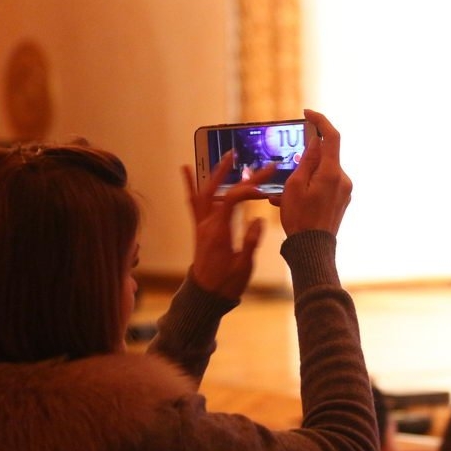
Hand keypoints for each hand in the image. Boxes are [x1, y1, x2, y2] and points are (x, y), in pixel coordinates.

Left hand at [181, 153, 272, 298]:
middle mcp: (207, 224)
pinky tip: (187, 169)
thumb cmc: (225, 283)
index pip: (232, 199)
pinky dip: (190, 185)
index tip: (264, 188)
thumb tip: (258, 220)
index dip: (248, 189)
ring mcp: (201, 225)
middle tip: (240, 155)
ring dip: (214, 174)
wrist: (205, 295)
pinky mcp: (200, 229)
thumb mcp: (243, 266)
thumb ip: (250, 242)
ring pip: (205, 193)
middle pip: (218, 190)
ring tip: (226, 157)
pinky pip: (193, 203)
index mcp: (219, 231)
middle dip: (229, 172)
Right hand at [270, 109, 352, 235]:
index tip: (308, 114)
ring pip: (322, 173)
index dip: (320, 121)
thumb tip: (314, 143)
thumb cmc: (300, 220)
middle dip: (305, 158)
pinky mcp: (341, 202)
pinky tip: (290, 201)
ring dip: (303, 177)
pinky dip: (308, 188)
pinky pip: (324, 187)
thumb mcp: (294, 187)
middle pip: (325, 157)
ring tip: (282, 194)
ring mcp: (344, 192)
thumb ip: (306, 162)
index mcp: (332, 173)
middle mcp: (343, 180)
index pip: (331, 137)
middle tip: (286, 168)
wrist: (312, 250)